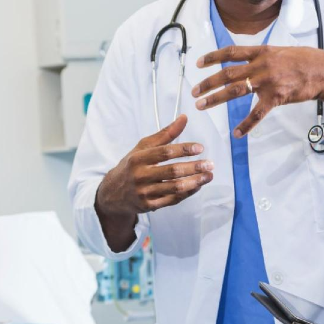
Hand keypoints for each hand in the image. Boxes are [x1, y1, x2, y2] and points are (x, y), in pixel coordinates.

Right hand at [96, 115, 213, 216]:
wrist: (113, 192)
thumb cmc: (132, 166)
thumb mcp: (143, 147)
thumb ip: (165, 134)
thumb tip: (184, 118)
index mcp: (138, 158)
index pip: (164, 153)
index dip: (183, 149)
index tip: (199, 148)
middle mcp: (140, 176)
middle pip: (171, 171)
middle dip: (193, 168)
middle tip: (209, 164)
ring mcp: (144, 193)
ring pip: (174, 188)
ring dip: (194, 182)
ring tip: (208, 176)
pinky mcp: (149, 206)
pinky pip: (172, 200)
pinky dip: (187, 193)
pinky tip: (197, 186)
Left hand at [192, 45, 323, 136]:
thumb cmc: (304, 60)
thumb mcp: (280, 51)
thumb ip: (261, 55)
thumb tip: (247, 56)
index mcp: (261, 52)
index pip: (230, 52)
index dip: (212, 57)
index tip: (198, 64)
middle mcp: (261, 65)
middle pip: (227, 73)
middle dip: (207, 83)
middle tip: (194, 92)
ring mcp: (267, 81)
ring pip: (235, 91)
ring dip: (216, 99)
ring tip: (202, 105)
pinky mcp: (276, 97)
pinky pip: (257, 113)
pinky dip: (245, 125)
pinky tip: (236, 133)